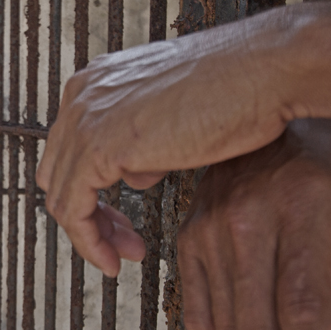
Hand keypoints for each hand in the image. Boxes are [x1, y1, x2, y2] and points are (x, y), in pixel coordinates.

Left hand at [36, 10, 296, 275]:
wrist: (271, 68)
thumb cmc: (243, 87)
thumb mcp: (176, 116)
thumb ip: (145, 143)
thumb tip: (133, 171)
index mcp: (99, 81)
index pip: (72, 151)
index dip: (94, 196)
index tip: (124, 226)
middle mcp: (84, 93)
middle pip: (59, 173)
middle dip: (91, 218)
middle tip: (126, 244)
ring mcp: (86, 117)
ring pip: (61, 196)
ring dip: (91, 237)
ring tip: (123, 258)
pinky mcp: (99, 146)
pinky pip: (73, 210)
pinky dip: (90, 243)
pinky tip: (115, 261)